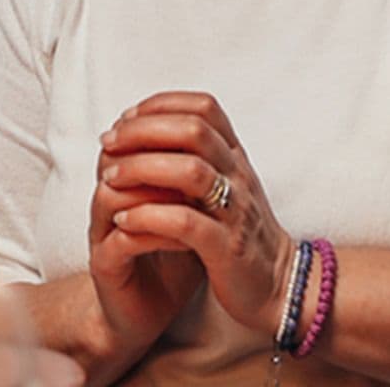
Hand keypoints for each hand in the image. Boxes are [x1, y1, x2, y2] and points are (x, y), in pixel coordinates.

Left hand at [98, 91, 294, 336]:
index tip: (126, 117)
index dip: (162, 104)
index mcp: (235, 156)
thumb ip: (197, 155)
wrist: (280, 285)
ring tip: (109, 177)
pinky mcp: (227, 249)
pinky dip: (150, 217)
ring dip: (142, 168)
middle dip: (144, 131)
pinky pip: (187, 224)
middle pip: (193, 131)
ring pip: (191, 171)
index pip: (204, 107)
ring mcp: (236, 210)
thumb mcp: (225, 182)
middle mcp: (238, 175)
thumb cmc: (240, 231)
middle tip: (108, 142)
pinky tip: (123, 219)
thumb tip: (144, 126)